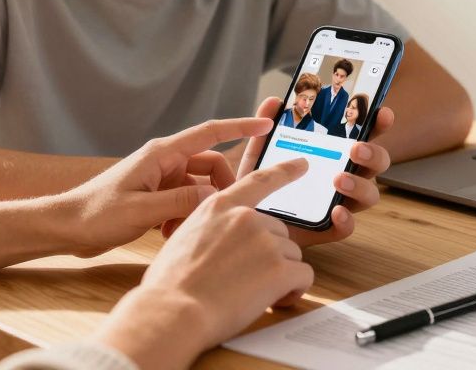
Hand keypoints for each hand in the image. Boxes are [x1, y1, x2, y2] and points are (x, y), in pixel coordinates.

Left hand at [59, 116, 273, 256]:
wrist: (67, 227)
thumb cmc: (96, 214)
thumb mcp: (141, 211)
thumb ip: (181, 202)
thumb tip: (215, 195)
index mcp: (162, 154)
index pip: (209, 133)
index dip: (240, 127)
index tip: (266, 126)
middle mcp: (165, 162)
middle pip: (211, 166)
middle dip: (222, 188)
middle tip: (223, 213)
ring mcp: (161, 179)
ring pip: (200, 188)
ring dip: (201, 208)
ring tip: (184, 230)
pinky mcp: (157, 196)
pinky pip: (186, 201)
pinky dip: (186, 217)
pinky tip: (171, 234)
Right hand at [92, 159, 313, 369]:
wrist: (172, 311)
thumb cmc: (171, 284)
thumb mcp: (186, 237)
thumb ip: (213, 228)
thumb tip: (228, 241)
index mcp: (220, 207)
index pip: (258, 181)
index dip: (283, 171)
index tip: (302, 164)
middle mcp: (246, 217)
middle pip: (279, 233)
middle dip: (270, 257)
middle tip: (243, 281)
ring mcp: (265, 240)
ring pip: (292, 256)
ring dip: (279, 276)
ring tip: (248, 294)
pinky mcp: (279, 267)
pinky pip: (304, 277)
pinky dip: (293, 291)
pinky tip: (270, 301)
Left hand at [236, 96, 394, 247]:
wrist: (246, 220)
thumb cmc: (261, 181)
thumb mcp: (260, 150)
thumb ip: (267, 125)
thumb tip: (274, 102)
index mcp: (335, 152)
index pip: (364, 135)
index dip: (378, 124)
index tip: (381, 113)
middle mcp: (345, 175)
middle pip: (375, 163)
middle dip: (373, 154)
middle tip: (355, 148)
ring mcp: (340, 202)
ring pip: (369, 195)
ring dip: (359, 185)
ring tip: (339, 179)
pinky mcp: (328, 227)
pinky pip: (346, 227)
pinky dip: (346, 220)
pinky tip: (336, 211)